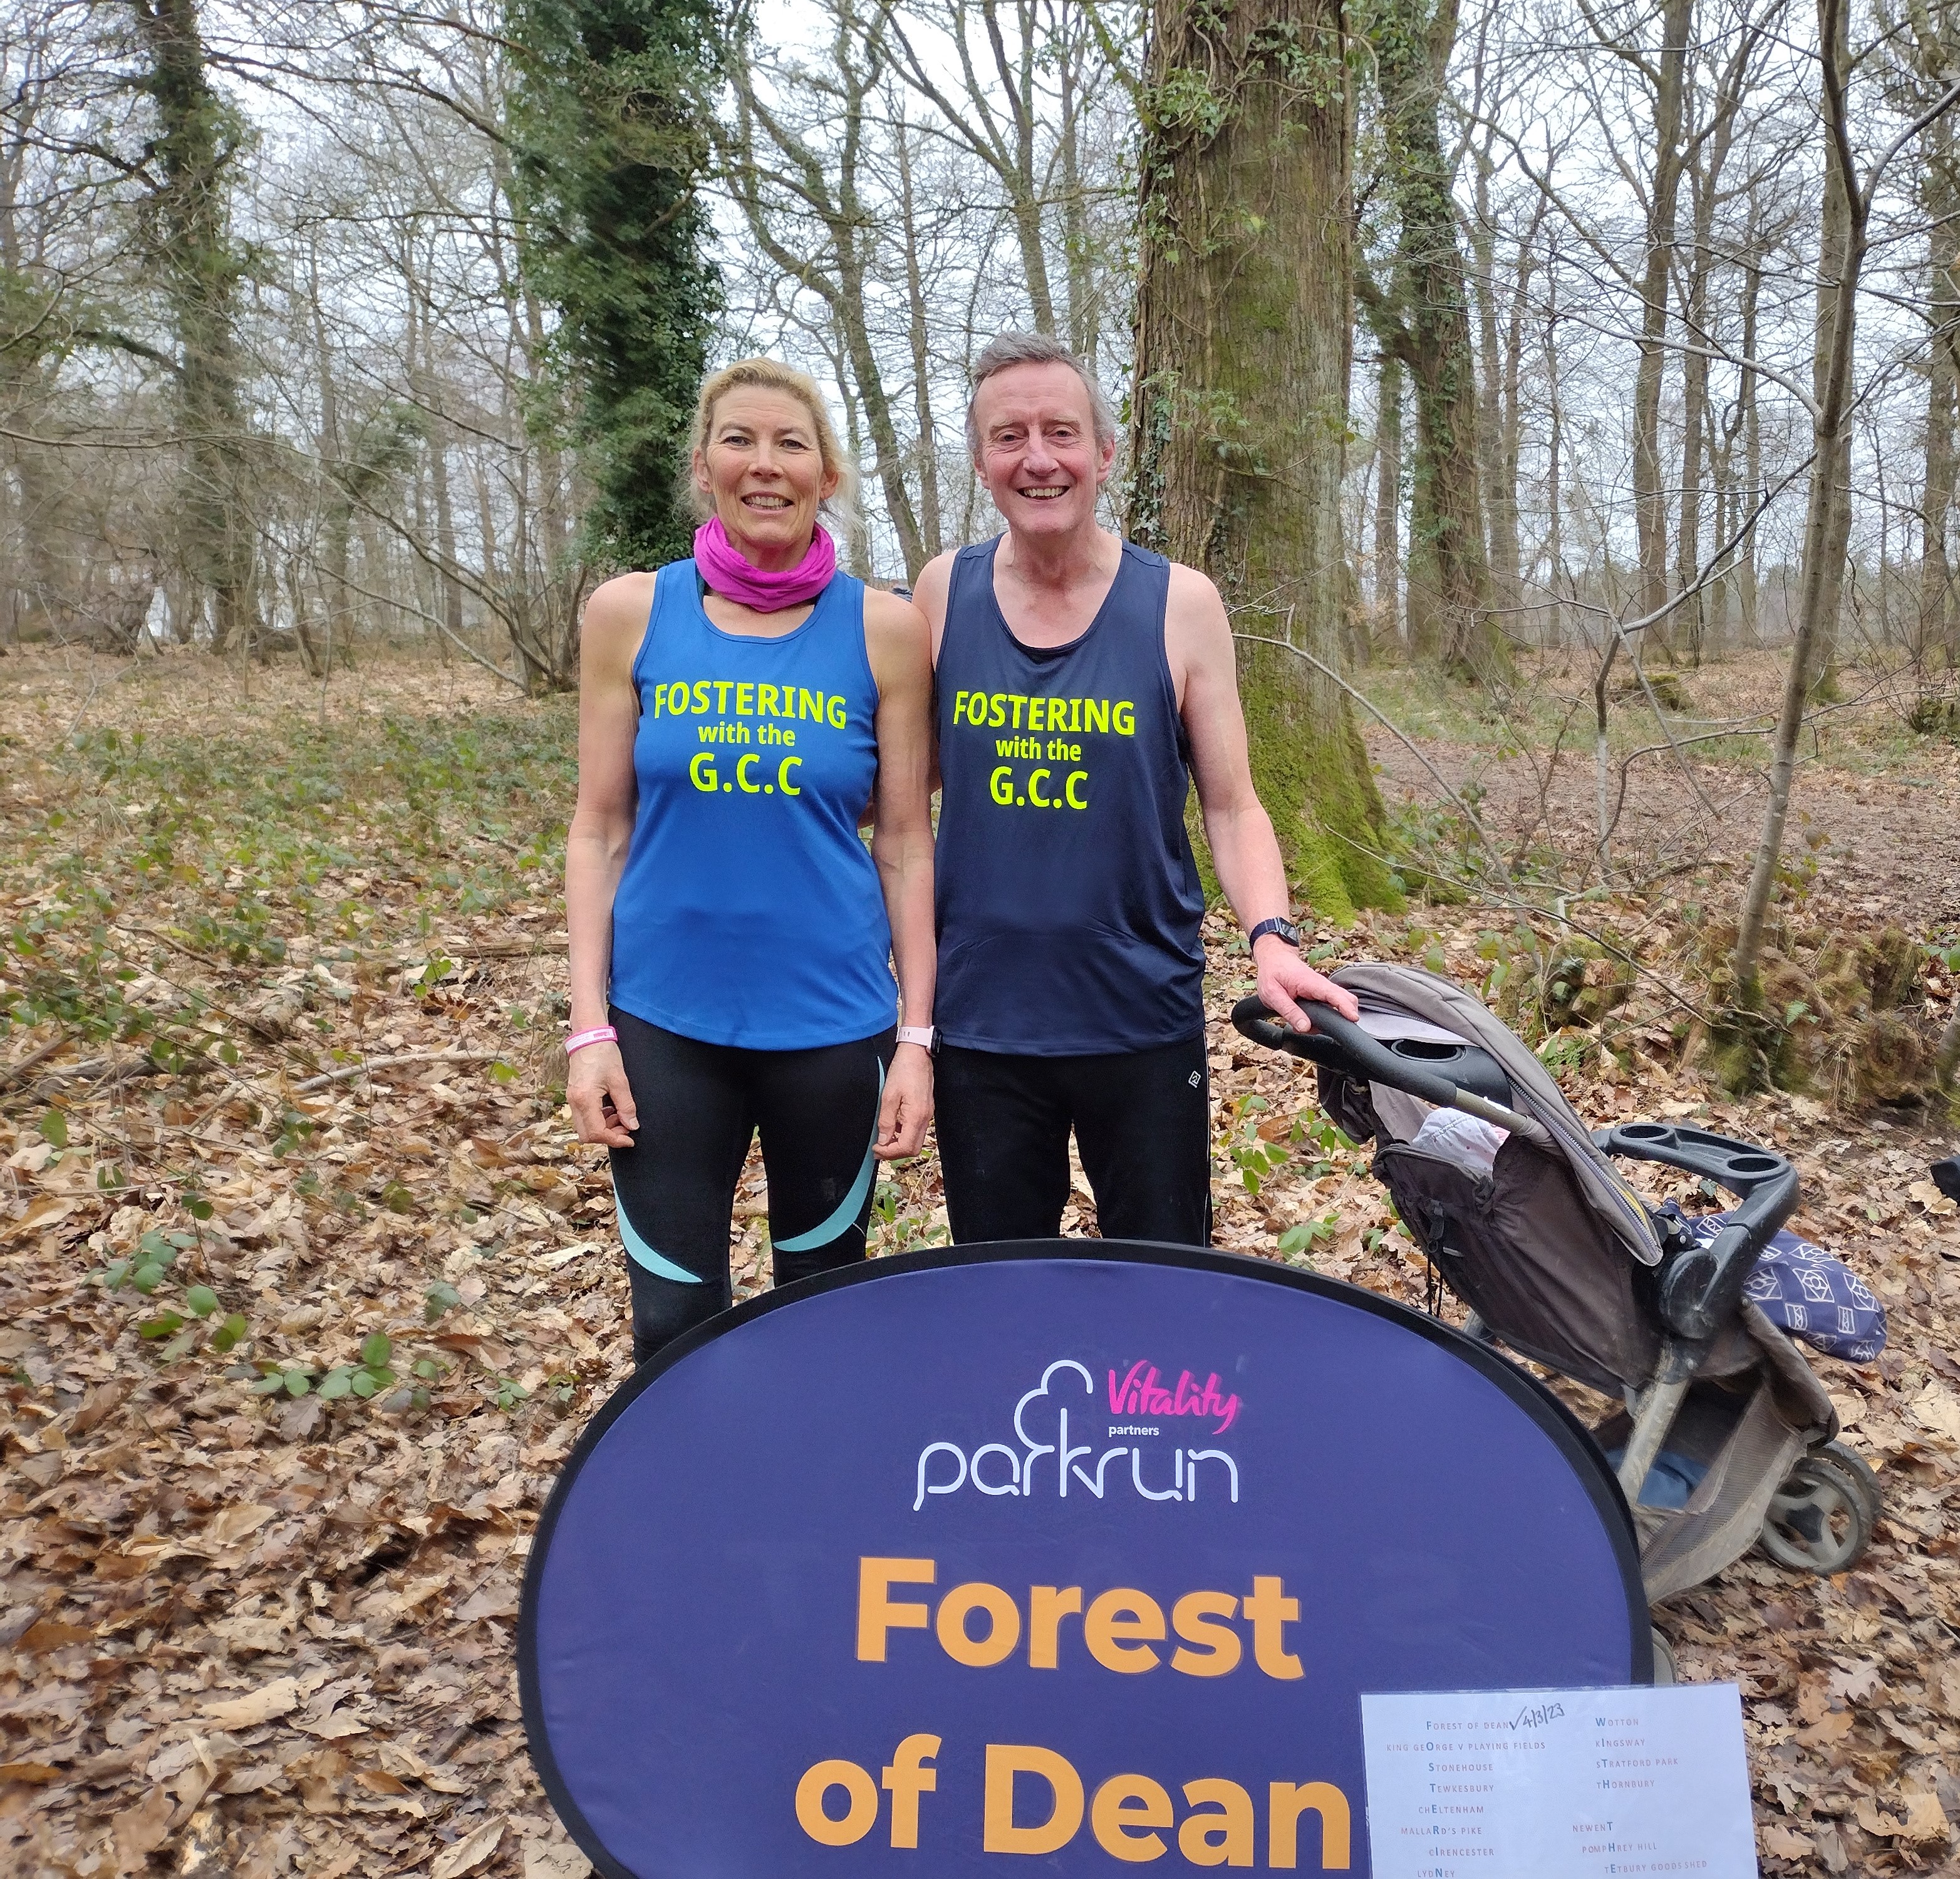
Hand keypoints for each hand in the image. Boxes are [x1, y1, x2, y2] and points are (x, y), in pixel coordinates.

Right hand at [568, 1040, 637, 1147]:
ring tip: (620, 1117)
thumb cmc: (603, 1054)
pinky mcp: (574, 1096)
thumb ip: (626, 1106)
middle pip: (587, 1135)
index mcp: (585, 1099)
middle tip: (626, 1128)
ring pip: (585, 1127)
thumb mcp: (620, 1080)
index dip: (614, 1140)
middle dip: (607, 1136)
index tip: (630, 1139)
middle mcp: (574, 1103)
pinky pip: (584, 1116)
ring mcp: (572, 1100)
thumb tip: (632, 1125)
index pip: (597, 1132)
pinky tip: (611, 1110)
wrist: (588, 1037)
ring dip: (603, 1128)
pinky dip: (598, 1119)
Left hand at [874, 1041, 933, 1159]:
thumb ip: (886, 1121)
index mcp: (916, 1116)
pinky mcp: (925, 1110)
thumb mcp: (888, 1096)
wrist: (917, 1054)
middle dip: (894, 1153)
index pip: (905, 1147)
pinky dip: (903, 1134)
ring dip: (898, 1144)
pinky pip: (915, 1130)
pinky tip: (892, 1128)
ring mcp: (927, 1114)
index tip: (876, 1149)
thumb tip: (883, 1139)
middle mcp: (925, 1118)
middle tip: (878, 1149)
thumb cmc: (904, 1070)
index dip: (889, 1153)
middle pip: (912, 1148)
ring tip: (883, 1140)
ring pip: (915, 1141)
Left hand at [1253, 936, 1359, 1033]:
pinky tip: (1310, 1021)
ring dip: (1332, 1018)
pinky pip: (1332, 1005)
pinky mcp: (1322, 994)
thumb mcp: (1273, 994)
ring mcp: (1323, 989)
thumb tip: (1305, 1028)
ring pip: (1341, 1003)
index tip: (1353, 1018)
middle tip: (1331, 1029)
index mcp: (1311, 983)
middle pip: (1347, 998)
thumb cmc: (1273, 973)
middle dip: (1347, 1014)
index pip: (1334, 994)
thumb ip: (1289, 1011)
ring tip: (1310, 1026)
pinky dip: (1326, 1016)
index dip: (1345, 1007)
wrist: (1274, 958)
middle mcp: (1322, 985)